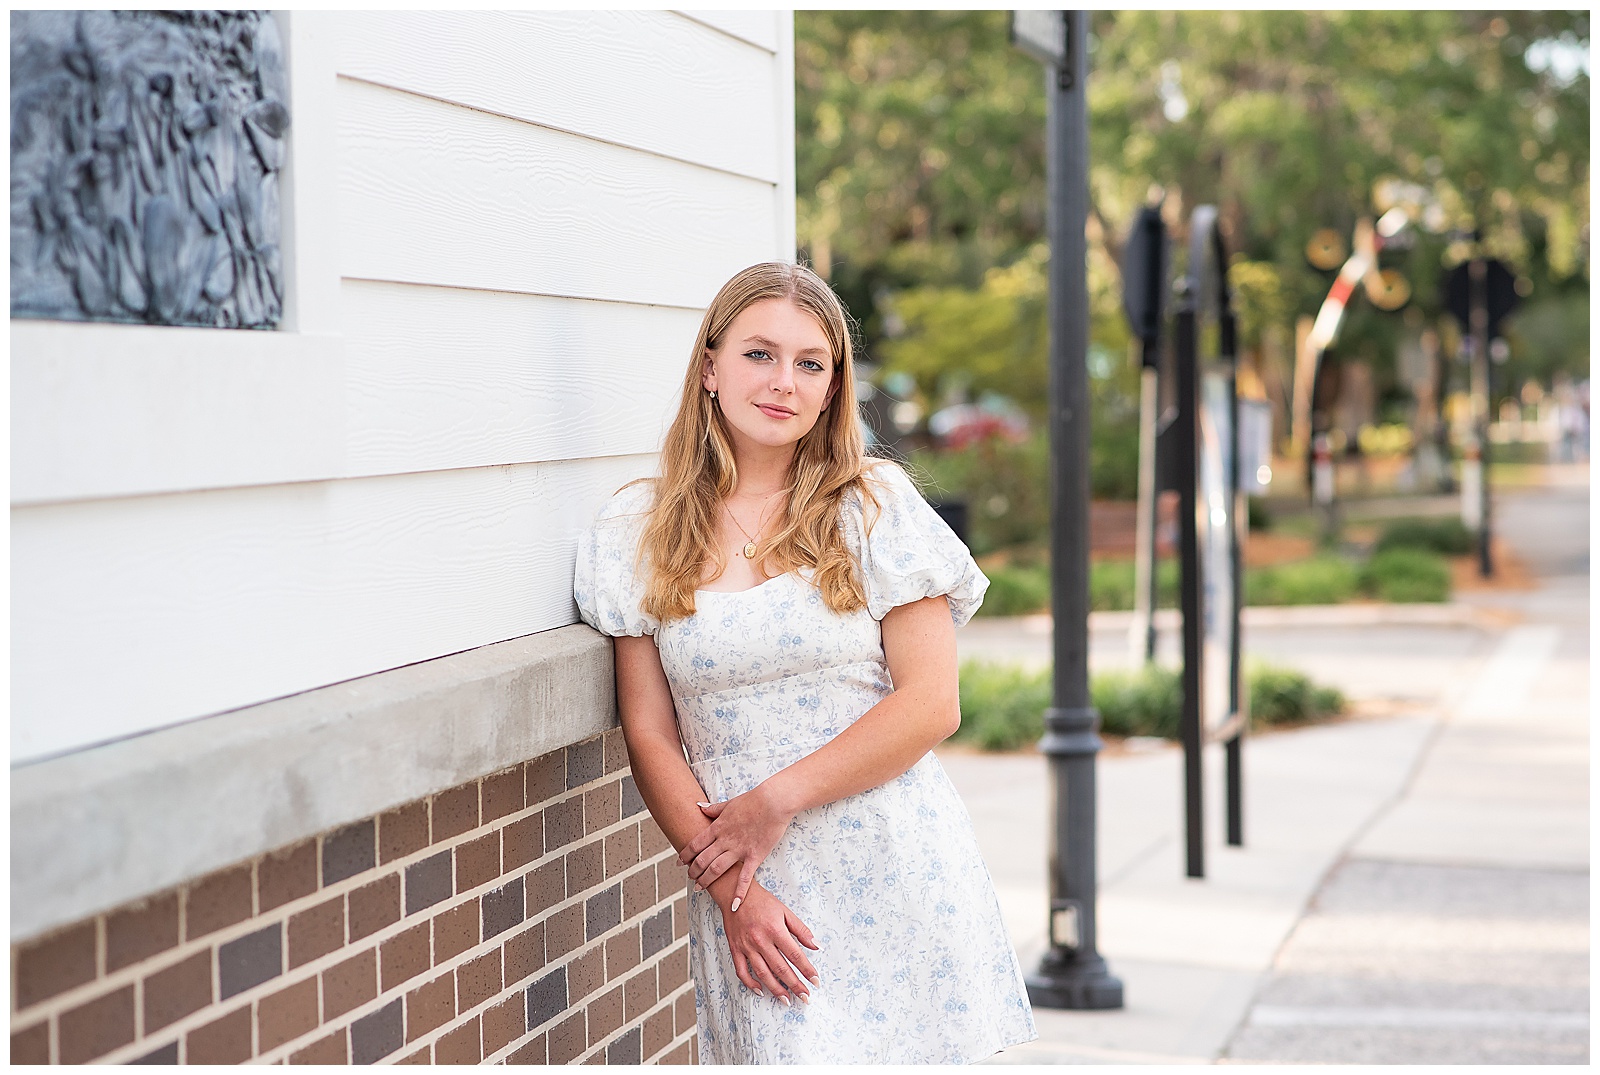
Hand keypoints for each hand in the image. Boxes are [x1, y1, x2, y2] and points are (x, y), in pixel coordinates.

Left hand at [680, 783, 793, 909]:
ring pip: (716, 869)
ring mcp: (739, 850)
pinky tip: (735, 905)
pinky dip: (739, 892)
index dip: (685, 855)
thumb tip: (698, 806)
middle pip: (702, 859)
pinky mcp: (754, 856)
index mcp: (717, 827)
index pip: (695, 844)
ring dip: (706, 880)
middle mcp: (725, 840)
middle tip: (690, 878)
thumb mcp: (729, 803)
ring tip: (699, 887)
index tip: (679, 863)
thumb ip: (713, 809)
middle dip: (693, 871)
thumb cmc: (752, 801)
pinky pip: (745, 877)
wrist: (773, 802)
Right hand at [714, 880, 819, 1005]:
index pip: (795, 955)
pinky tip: (761, 990)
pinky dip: (751, 983)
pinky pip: (742, 971)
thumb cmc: (762, 902)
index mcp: (775, 929)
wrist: (735, 893)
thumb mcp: (785, 911)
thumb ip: (801, 930)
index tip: (815, 981)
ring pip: (763, 974)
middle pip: (781, 968)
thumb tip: (816, 946)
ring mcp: (746, 946)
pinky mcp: (735, 949)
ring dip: (776, 989)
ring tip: (787, 1000)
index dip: (807, 970)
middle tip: (805, 997)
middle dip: (795, 985)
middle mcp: (760, 940)